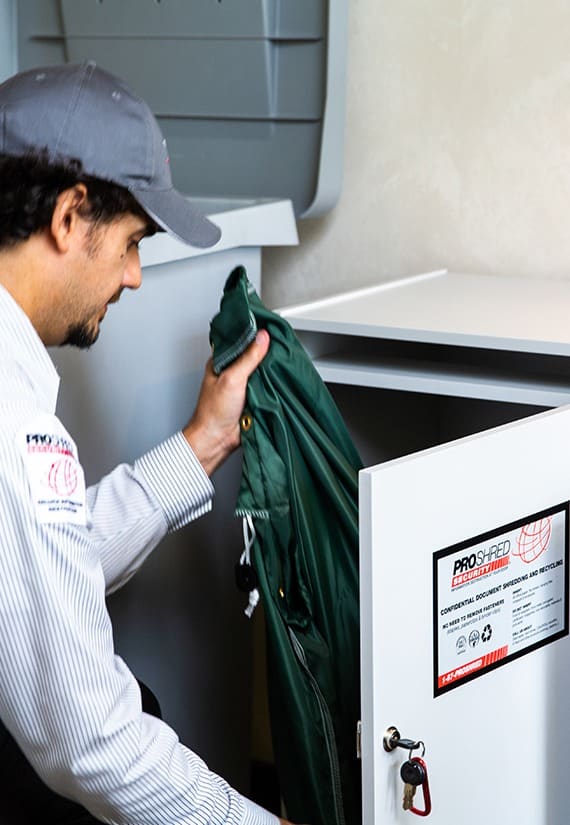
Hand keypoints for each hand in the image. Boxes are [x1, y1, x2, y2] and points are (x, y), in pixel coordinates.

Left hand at [183, 330, 269, 475]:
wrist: (217, 439)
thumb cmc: (214, 411)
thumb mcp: (233, 378)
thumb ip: (248, 357)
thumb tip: (262, 338)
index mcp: (221, 361)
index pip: (239, 340)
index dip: (253, 333)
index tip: (269, 327)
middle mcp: (231, 371)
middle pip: (252, 354)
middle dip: (266, 350)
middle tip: (280, 342)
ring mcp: (243, 384)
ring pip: (261, 370)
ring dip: (271, 367)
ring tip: (283, 358)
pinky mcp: (253, 397)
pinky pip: (267, 385)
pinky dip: (274, 382)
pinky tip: (281, 377)